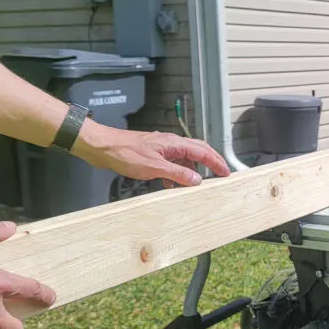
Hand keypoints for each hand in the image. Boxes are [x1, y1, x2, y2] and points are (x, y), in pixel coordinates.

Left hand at [75, 124, 230, 187]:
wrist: (101, 147)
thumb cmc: (124, 153)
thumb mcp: (154, 167)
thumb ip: (177, 174)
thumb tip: (197, 180)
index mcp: (174, 143)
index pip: (203, 151)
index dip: (217, 162)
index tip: (226, 172)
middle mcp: (170, 144)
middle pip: (197, 151)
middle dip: (210, 163)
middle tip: (220, 175)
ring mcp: (161, 149)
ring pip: (184, 159)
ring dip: (191, 171)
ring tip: (194, 185)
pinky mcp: (152, 155)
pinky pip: (171, 164)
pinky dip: (176, 174)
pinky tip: (170, 185)